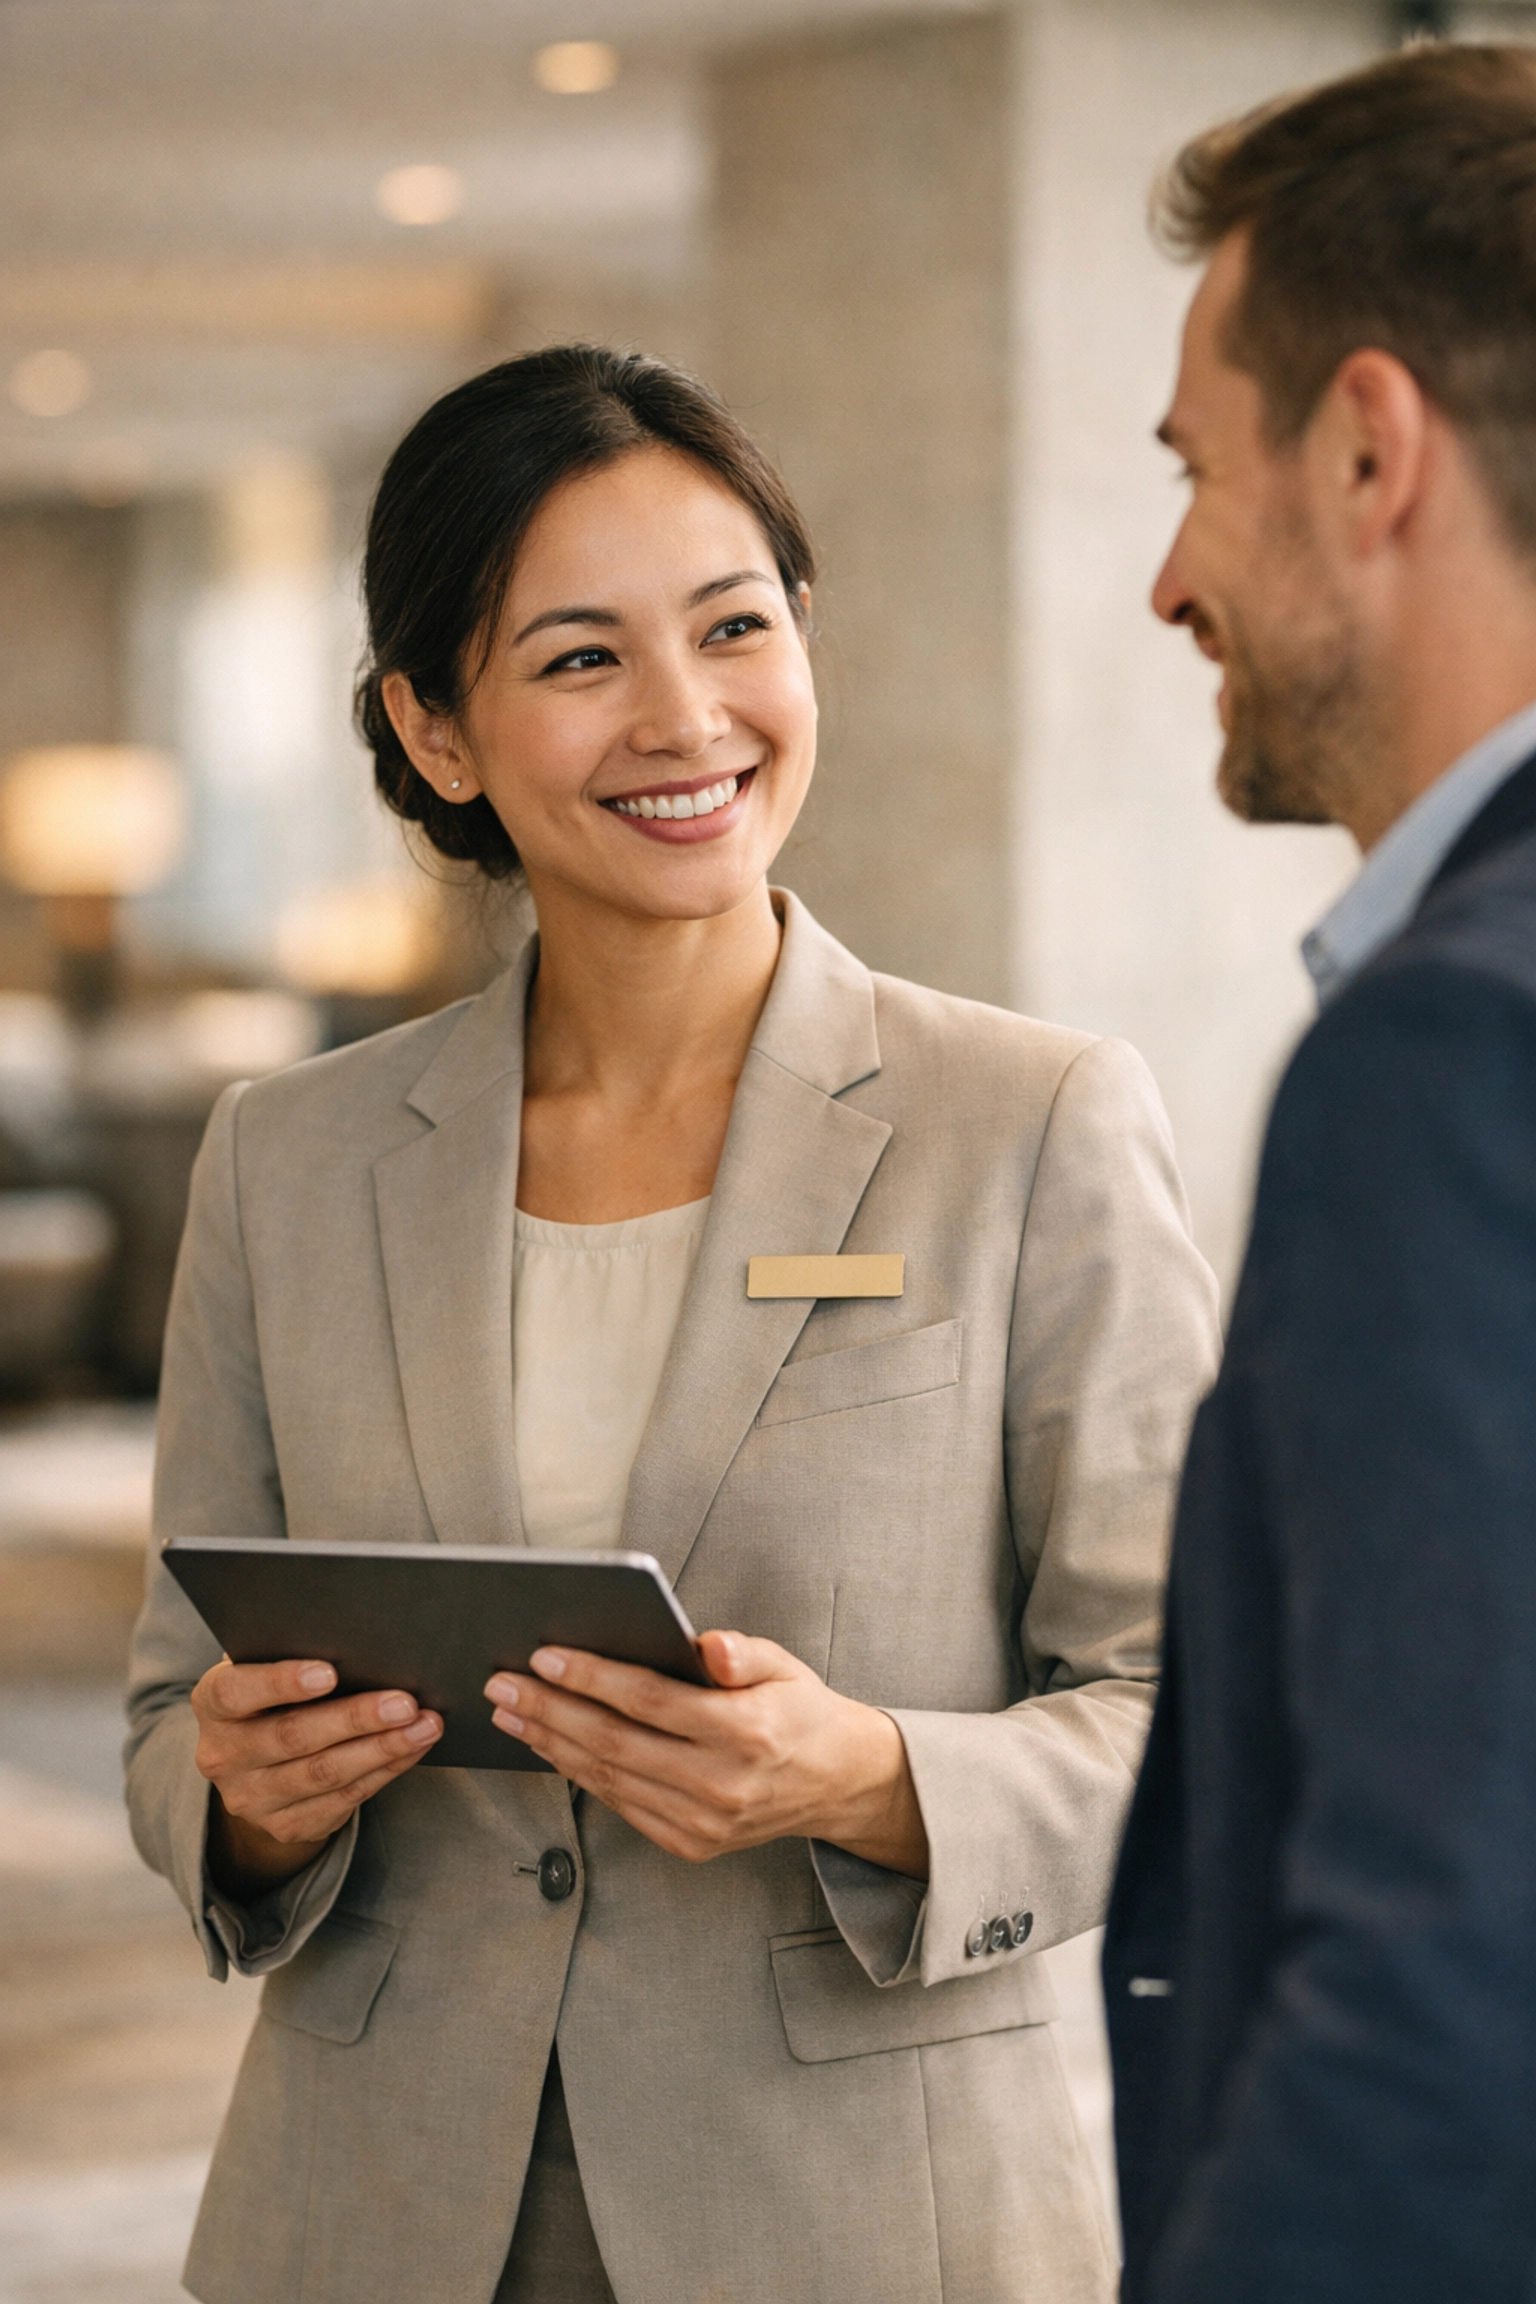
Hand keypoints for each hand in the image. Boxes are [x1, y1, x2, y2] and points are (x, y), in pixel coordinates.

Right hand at [192, 1657, 441, 1898]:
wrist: (257, 1767)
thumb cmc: (273, 1696)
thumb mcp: (265, 1669)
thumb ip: (291, 1652)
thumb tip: (356, 1638)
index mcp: (212, 1704)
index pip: (236, 1692)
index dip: (281, 1682)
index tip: (330, 1672)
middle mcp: (223, 1755)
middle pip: (292, 1736)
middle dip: (355, 1718)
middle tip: (404, 1702)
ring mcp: (252, 1799)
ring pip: (324, 1773)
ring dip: (382, 1748)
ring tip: (424, 1725)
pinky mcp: (286, 1825)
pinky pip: (344, 1799)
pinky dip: (385, 1771)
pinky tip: (412, 1748)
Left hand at [485, 1632, 927, 1874]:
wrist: (836, 1782)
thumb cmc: (798, 1710)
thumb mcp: (784, 1666)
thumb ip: (743, 1652)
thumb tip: (707, 1645)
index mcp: (746, 1732)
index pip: (649, 1700)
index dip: (591, 1677)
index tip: (544, 1654)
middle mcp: (721, 1783)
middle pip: (614, 1742)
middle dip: (550, 1709)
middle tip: (502, 1682)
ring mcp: (703, 1822)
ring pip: (608, 1778)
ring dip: (550, 1743)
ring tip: (510, 1711)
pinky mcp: (690, 1844)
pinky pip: (621, 1805)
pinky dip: (578, 1774)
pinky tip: (550, 1746)